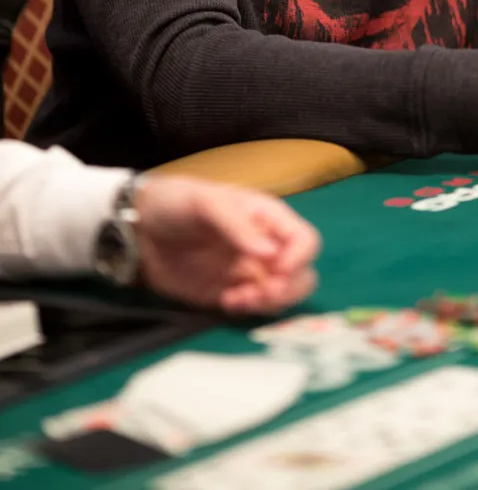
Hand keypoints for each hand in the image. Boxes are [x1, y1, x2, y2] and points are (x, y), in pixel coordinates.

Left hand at [133, 176, 320, 313]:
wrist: (137, 229)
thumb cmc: (176, 203)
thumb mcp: (206, 202)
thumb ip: (237, 225)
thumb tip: (270, 253)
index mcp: (266, 218)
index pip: (303, 239)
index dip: (299, 257)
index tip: (277, 270)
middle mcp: (265, 246)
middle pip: (302, 273)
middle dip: (289, 287)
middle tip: (263, 292)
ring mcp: (248, 272)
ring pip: (283, 295)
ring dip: (271, 302)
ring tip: (240, 299)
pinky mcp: (229, 294)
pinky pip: (254, 309)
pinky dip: (248, 311)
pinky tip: (226, 301)